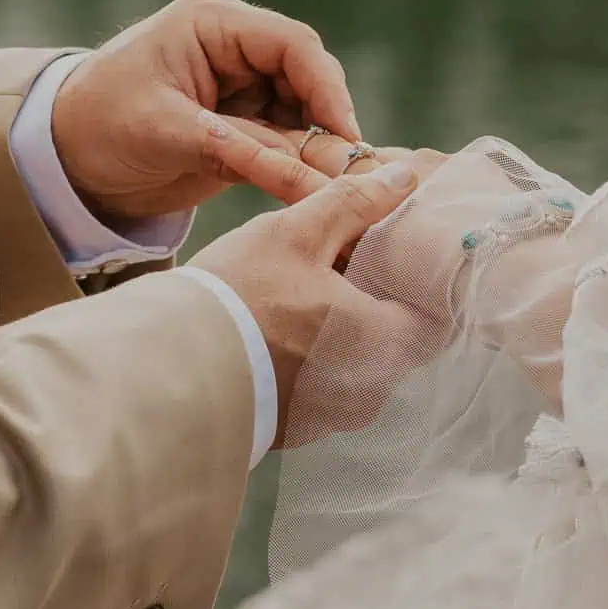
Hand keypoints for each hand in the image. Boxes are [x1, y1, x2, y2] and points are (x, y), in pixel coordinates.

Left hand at [51, 0, 359, 222]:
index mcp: (212, 22)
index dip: (328, 89)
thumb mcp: (165, 134)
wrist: (61, 159)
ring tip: (337, 188)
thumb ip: (239, 149)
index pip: (292, 45)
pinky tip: (316, 190)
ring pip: (305, 113)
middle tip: (349, 172)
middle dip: (329, 123)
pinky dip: (301, 165)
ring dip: (320, 149)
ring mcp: (242, 85)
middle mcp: (235, 46)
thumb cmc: (98, 125)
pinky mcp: (242, 122)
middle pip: (308, 78)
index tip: (346, 136)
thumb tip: (313, 174)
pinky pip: (287, 141)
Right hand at [188, 124, 446, 442]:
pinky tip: (283, 331)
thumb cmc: (239, 296)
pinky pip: (325, 389)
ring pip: (360, 364)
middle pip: (397, 341)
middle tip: (347, 267)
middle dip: (377, 304)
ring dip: (345, 333)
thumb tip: (403, 179)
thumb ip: (355, 204)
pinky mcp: (300, 429)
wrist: (171, 367)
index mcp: (384, 342)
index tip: (397, 258)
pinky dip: (314, 361)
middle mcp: (371, 390)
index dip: (419, 282)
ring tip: (309, 296)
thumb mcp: (296, 232)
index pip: (437, 314)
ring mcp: (334, 416)